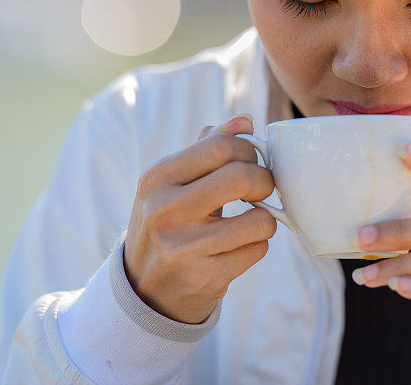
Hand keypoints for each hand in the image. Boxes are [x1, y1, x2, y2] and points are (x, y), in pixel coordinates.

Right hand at [124, 114, 276, 323]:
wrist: (145, 290)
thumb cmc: (168, 222)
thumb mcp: (173, 182)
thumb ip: (208, 147)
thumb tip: (246, 120)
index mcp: (157, 178)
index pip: (220, 146)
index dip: (248, 151)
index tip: (251, 163)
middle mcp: (164, 210)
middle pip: (242, 177)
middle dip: (265, 181)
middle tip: (261, 190)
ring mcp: (184, 247)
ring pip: (260, 220)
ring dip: (265, 219)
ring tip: (248, 223)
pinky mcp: (206, 277)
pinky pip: (258, 250)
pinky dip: (256, 246)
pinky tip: (236, 248)